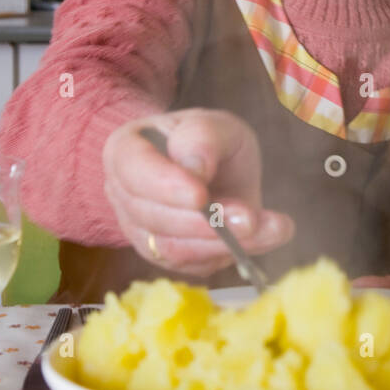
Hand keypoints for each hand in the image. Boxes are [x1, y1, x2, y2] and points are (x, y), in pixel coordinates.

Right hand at [103, 107, 294, 275]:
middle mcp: (123, 196)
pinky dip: (231, 254)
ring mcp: (140, 231)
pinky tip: (264, 236)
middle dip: (203, 222)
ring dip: (221, 243)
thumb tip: (196, 170)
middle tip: (248, 217)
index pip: (133, 170)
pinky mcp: (167, 257)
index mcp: (125, 151)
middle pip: (153, 217)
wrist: (214, 165)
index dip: (165, 186)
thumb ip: (202, 137)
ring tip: (265, 228)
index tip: (201, 195)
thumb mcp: (214, 124)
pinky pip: (193, 264)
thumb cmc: (207, 140)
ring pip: (172, 249)